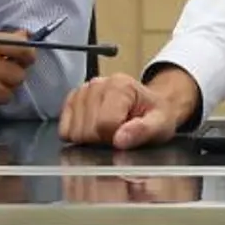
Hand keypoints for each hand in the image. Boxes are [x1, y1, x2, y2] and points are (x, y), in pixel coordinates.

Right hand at [59, 68, 198, 148]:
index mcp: (120, 86)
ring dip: (90, 138)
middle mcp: (98, 84)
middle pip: (87, 130)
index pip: (104, 125)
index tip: (126, 134)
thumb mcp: (160, 124)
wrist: (149, 104)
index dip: (116, 138)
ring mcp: (82, 91)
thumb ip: (143, 131)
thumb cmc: (154, 114)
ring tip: (108, 129)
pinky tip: (94, 127)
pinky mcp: (72, 100)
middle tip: (118, 132)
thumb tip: (120, 139)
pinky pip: (64, 129)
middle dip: (102, 139)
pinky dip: (78, 134)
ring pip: (73, 132)